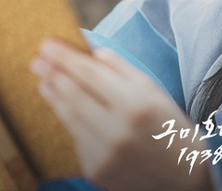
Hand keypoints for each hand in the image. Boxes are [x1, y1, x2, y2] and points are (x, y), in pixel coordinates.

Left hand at [32, 40, 212, 190]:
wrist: (184, 177)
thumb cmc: (170, 128)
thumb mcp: (154, 92)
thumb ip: (123, 70)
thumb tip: (94, 53)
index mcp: (136, 106)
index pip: (90, 75)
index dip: (65, 58)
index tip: (47, 44)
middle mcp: (117, 132)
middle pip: (74, 96)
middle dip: (52, 74)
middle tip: (37, 59)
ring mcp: (104, 155)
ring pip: (69, 118)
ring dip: (53, 96)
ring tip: (43, 80)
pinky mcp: (96, 171)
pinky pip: (78, 139)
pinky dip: (71, 121)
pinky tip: (66, 108)